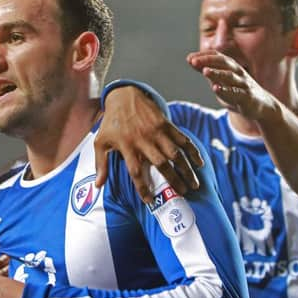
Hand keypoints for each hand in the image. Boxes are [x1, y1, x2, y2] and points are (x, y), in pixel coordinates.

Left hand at [95, 86, 203, 200]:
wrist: (123, 96)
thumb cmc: (111, 123)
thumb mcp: (100, 142)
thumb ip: (100, 165)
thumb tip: (98, 186)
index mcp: (127, 146)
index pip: (135, 171)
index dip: (142, 187)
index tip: (150, 201)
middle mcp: (143, 140)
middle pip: (161, 164)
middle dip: (173, 180)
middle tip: (183, 193)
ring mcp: (157, 132)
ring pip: (175, 153)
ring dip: (186, 169)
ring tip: (194, 184)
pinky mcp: (166, 124)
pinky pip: (183, 139)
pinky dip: (192, 151)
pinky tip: (199, 163)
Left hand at [187, 50, 275, 119]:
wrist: (262, 106)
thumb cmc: (238, 91)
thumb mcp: (220, 80)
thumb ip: (207, 70)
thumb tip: (190, 60)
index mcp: (232, 67)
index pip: (217, 56)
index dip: (204, 56)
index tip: (189, 57)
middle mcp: (238, 72)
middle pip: (223, 62)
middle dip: (208, 60)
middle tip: (193, 61)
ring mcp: (243, 84)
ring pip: (229, 76)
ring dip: (216, 73)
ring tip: (204, 71)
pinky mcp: (247, 97)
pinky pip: (236, 93)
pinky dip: (226, 90)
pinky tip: (216, 89)